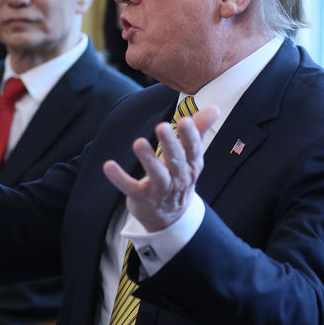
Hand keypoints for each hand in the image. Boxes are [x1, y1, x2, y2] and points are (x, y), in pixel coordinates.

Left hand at [103, 106, 220, 231]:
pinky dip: (119, 178)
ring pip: (156, 175)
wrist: (171, 216)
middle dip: (169, 143)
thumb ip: (200, 131)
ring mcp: (160, 190)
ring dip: (148, 159)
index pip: (193, 149)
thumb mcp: (192, 156)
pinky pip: (130, 187)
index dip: (190, 135)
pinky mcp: (142, 197)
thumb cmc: (180, 177)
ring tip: (138, 143)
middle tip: (161, 126)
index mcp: (192, 164)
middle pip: (175, 160)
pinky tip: (108, 165)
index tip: (184, 120)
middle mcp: (179, 178)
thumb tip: (215, 108)